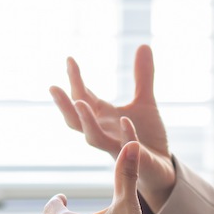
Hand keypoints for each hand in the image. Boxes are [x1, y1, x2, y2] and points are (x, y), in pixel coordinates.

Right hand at [49, 44, 177, 209]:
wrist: (161, 167)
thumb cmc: (147, 137)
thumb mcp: (146, 102)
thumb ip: (143, 77)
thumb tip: (143, 45)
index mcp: (103, 117)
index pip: (83, 97)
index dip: (76, 80)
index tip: (69, 59)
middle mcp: (104, 132)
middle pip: (77, 119)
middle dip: (64, 104)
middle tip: (53, 88)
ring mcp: (116, 147)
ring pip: (93, 137)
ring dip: (86, 121)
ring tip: (79, 103)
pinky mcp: (132, 159)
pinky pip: (126, 147)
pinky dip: (125, 134)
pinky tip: (126, 119)